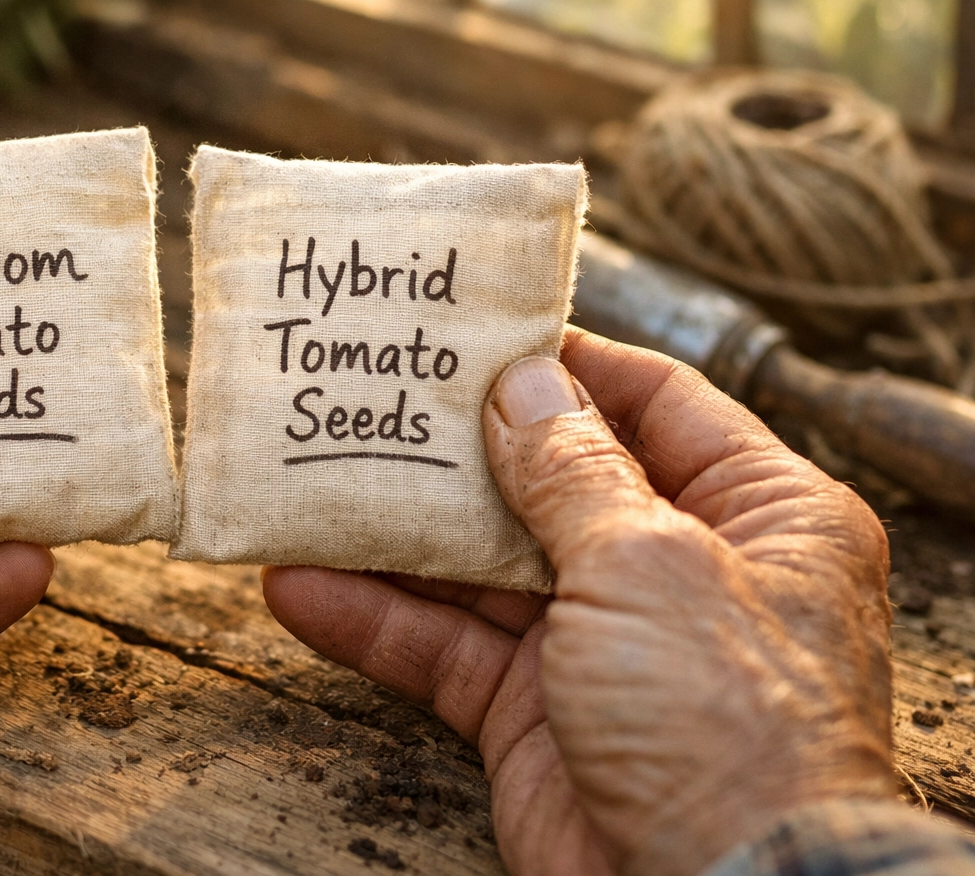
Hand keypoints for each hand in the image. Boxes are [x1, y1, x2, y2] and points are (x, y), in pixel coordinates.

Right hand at [263, 329, 897, 875]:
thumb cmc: (730, 724)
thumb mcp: (651, 562)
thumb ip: (573, 470)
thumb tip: (524, 378)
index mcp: (756, 512)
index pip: (654, 401)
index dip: (564, 363)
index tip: (474, 330)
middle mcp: (678, 567)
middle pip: (549, 481)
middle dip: (456, 448)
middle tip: (369, 395)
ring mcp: (600, 642)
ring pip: (480, 567)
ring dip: (394, 535)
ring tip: (306, 482)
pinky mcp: (532, 711)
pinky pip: (444, 649)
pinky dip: (375, 622)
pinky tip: (298, 590)